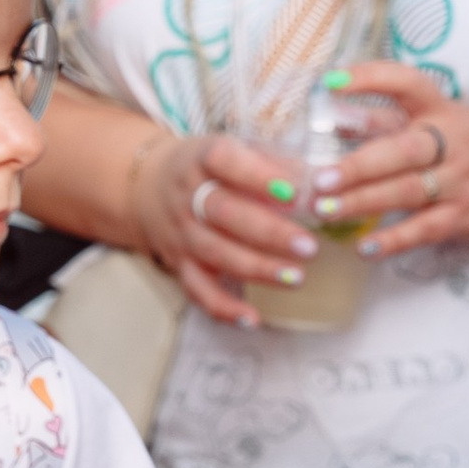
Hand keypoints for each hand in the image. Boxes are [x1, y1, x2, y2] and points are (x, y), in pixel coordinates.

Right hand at [128, 128, 318, 327]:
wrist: (148, 188)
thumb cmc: (210, 169)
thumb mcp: (236, 148)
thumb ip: (275, 161)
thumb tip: (320, 180)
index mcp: (202, 159)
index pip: (224, 161)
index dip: (257, 176)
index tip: (293, 193)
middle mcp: (188, 196)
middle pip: (225, 213)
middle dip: (269, 232)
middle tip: (308, 247)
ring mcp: (182, 233)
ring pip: (216, 253)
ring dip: (257, 269)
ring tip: (296, 278)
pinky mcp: (179, 263)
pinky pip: (198, 290)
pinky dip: (223, 308)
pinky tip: (253, 319)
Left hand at [317, 62, 468, 261]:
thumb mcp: (454, 123)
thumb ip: (400, 124)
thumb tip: (338, 121)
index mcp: (444, 111)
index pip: (406, 83)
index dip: (368, 78)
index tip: (330, 83)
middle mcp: (451, 142)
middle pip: (400, 149)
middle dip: (357, 165)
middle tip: (320, 178)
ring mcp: (459, 181)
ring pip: (405, 191)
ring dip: (362, 202)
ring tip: (327, 211)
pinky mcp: (465, 217)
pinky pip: (423, 230)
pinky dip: (393, 240)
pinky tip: (365, 248)